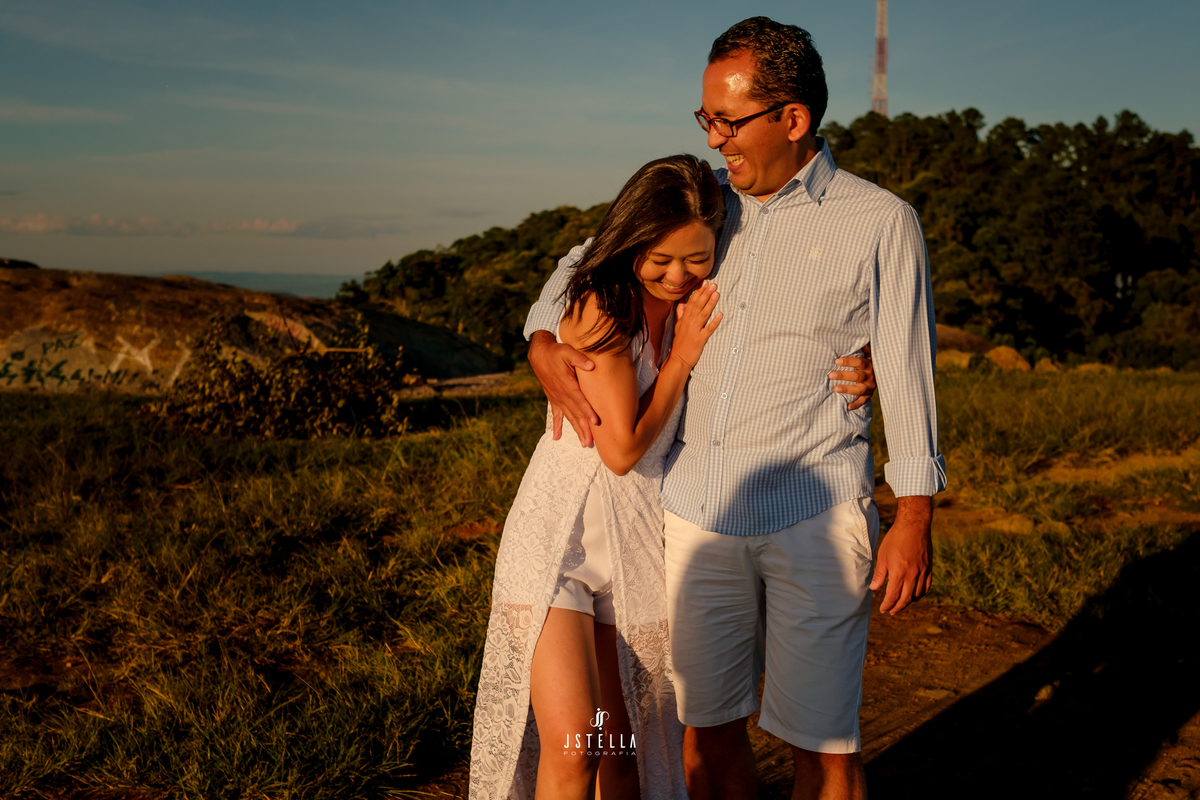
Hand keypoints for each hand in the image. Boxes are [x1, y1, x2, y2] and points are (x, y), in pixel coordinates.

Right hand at [528, 330, 598, 445]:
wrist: (539, 354)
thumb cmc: (556, 352)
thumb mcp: (567, 351)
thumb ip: (579, 358)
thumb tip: (591, 365)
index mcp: (567, 384)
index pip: (580, 400)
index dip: (587, 411)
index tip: (595, 422)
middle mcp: (561, 394)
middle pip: (575, 414)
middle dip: (583, 428)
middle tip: (589, 442)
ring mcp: (557, 398)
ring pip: (568, 417)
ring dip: (576, 430)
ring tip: (583, 443)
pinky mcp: (553, 399)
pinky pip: (555, 415)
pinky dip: (556, 426)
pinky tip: (557, 437)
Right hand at [671, 281, 722, 367]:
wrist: (678, 358)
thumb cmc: (680, 342)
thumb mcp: (678, 325)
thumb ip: (680, 312)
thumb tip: (682, 301)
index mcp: (684, 318)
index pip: (691, 302)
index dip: (699, 292)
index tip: (705, 283)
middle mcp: (689, 322)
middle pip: (698, 305)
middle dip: (705, 294)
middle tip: (713, 284)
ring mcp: (694, 330)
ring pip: (703, 314)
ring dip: (710, 304)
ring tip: (716, 294)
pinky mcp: (700, 339)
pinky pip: (708, 329)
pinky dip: (714, 322)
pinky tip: (720, 314)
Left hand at [828, 342, 874, 410]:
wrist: (883, 374)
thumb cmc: (868, 362)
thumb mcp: (869, 354)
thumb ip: (864, 349)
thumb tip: (860, 342)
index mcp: (870, 364)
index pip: (860, 362)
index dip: (849, 361)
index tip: (837, 361)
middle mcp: (870, 376)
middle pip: (857, 376)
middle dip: (844, 375)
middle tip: (830, 375)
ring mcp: (870, 386)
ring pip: (859, 389)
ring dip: (847, 389)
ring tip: (835, 389)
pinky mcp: (869, 395)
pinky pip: (863, 401)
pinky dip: (856, 404)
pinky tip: (847, 407)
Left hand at [870, 495, 932, 614]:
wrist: (914, 526)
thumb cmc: (895, 539)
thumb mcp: (883, 555)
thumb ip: (880, 574)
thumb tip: (874, 589)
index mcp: (899, 572)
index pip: (893, 595)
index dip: (887, 605)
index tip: (883, 609)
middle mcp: (912, 575)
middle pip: (906, 598)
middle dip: (897, 607)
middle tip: (891, 611)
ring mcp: (923, 572)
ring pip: (917, 594)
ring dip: (908, 602)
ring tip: (901, 604)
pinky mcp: (929, 568)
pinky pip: (926, 586)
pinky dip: (920, 594)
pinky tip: (915, 595)